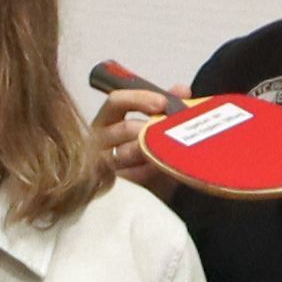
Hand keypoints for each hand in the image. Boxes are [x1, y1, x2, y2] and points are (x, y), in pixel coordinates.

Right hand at [89, 60, 178, 189]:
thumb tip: (182, 89)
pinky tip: (163, 170)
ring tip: (170, 151)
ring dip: (151, 151)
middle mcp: (99, 140)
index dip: (139, 99)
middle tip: (173, 131)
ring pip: (125, 153)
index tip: (163, 103)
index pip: (116, 101)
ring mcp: (102, 164)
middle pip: (122, 128)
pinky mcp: (110, 186)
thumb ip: (166, 107)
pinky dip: (148, 172)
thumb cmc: (146, 155)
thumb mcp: (156, 129)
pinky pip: (130, 177)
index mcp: (107, 121)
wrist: (148, 192)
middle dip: (150, 129)